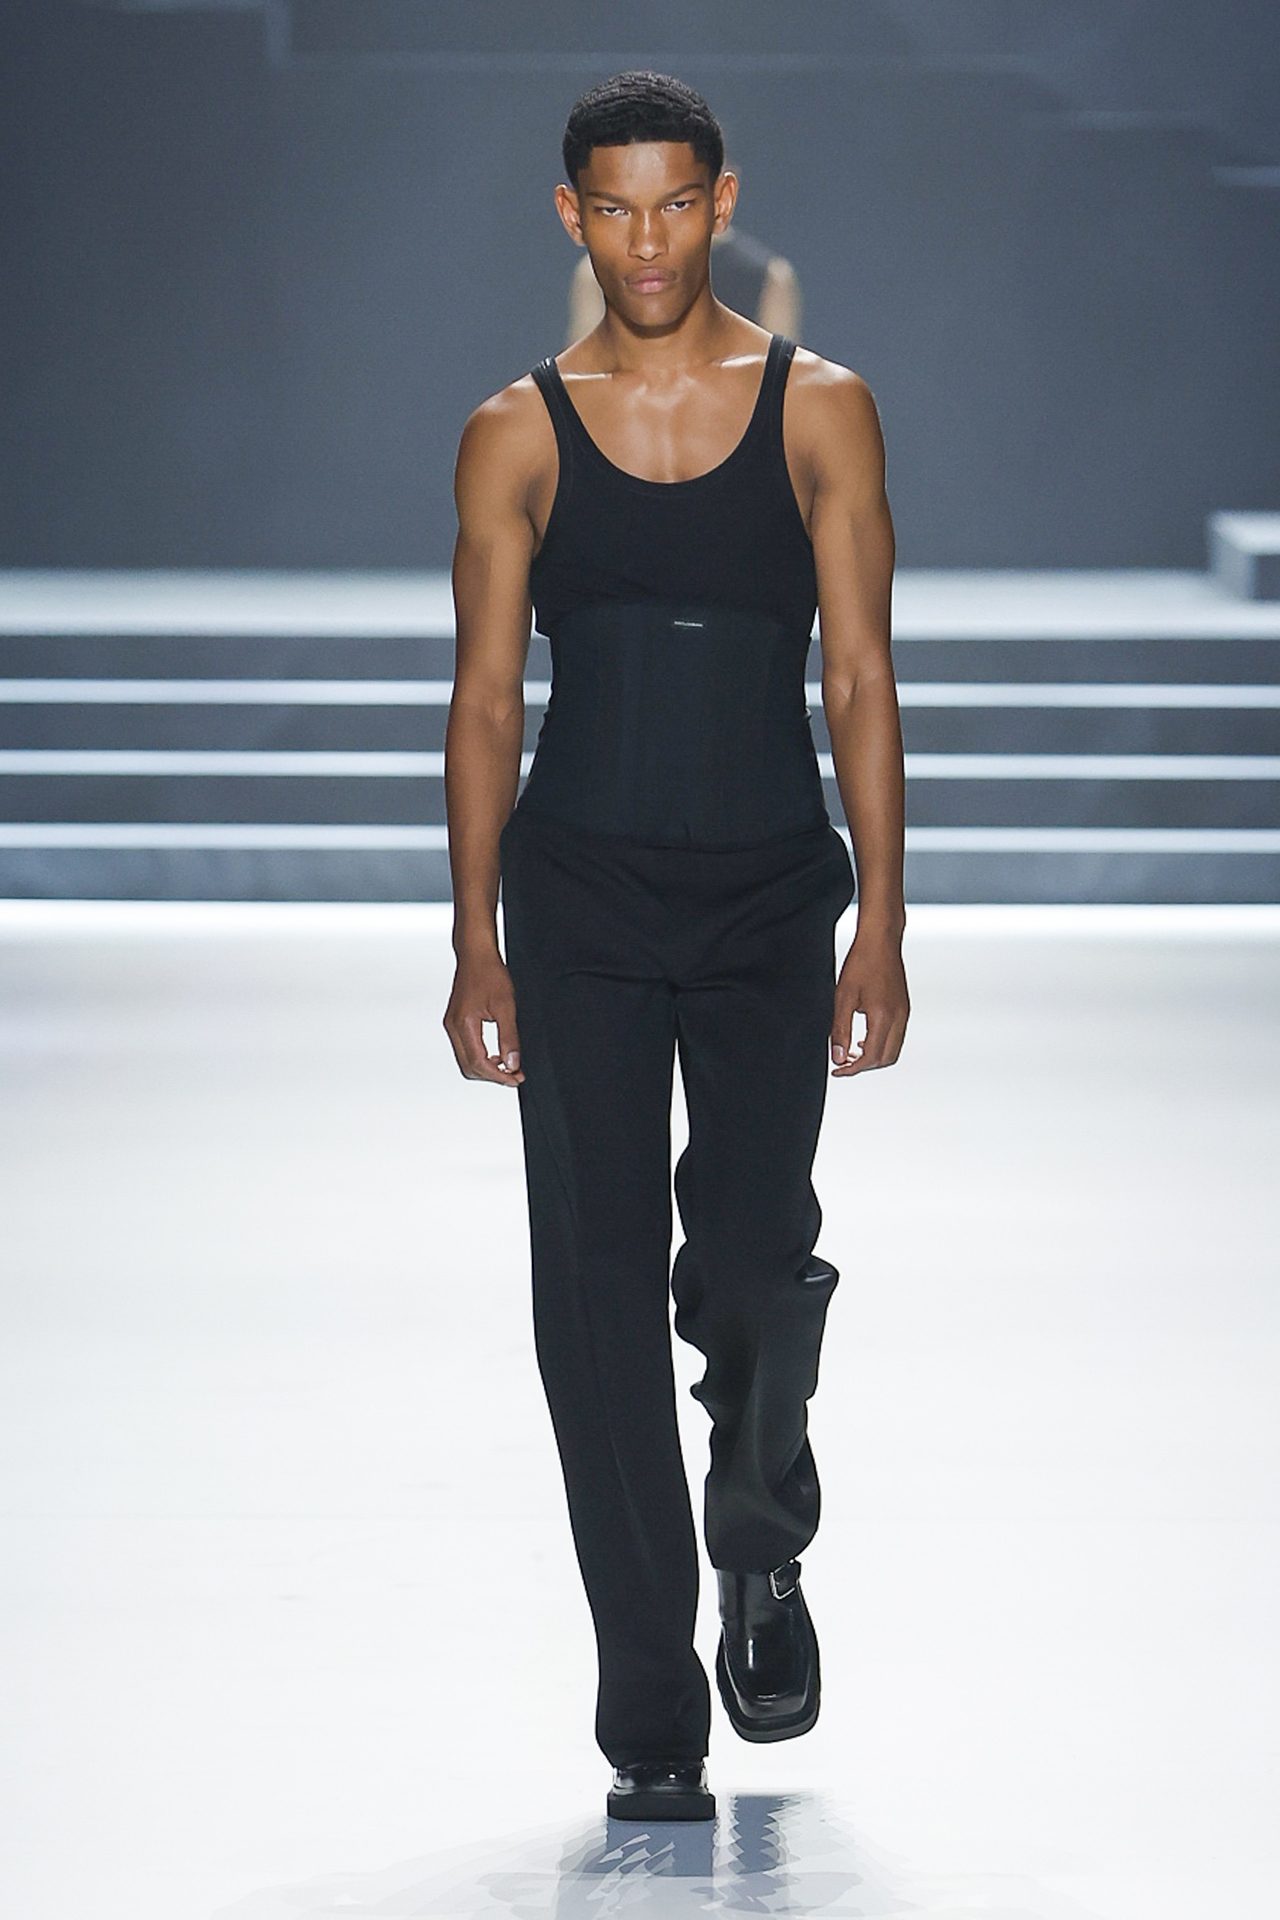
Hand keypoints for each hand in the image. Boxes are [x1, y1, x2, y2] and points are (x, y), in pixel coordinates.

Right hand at [443, 951, 524, 1085]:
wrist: (476, 955)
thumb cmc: (490, 974)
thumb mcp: (506, 1006)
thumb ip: (509, 1037)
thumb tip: (513, 1063)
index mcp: (463, 1024)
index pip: (478, 1063)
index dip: (498, 1076)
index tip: (516, 1078)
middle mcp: (453, 1027)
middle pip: (469, 1067)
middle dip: (492, 1076)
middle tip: (514, 1075)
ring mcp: (451, 1025)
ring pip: (465, 1061)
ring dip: (486, 1068)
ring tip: (508, 1066)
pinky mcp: (455, 1022)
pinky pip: (465, 1049)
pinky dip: (480, 1057)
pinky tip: (496, 1054)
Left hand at [831, 931, 908, 1075]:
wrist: (881, 940)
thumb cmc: (861, 963)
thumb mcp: (843, 998)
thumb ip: (840, 1030)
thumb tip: (838, 1056)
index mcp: (883, 1017)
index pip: (871, 1057)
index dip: (853, 1069)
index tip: (837, 1070)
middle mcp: (899, 1018)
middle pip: (886, 1059)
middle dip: (864, 1066)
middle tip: (843, 1062)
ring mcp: (904, 1013)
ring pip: (893, 1049)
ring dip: (874, 1057)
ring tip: (852, 1052)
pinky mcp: (904, 1008)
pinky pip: (896, 1036)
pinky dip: (881, 1044)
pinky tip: (864, 1038)